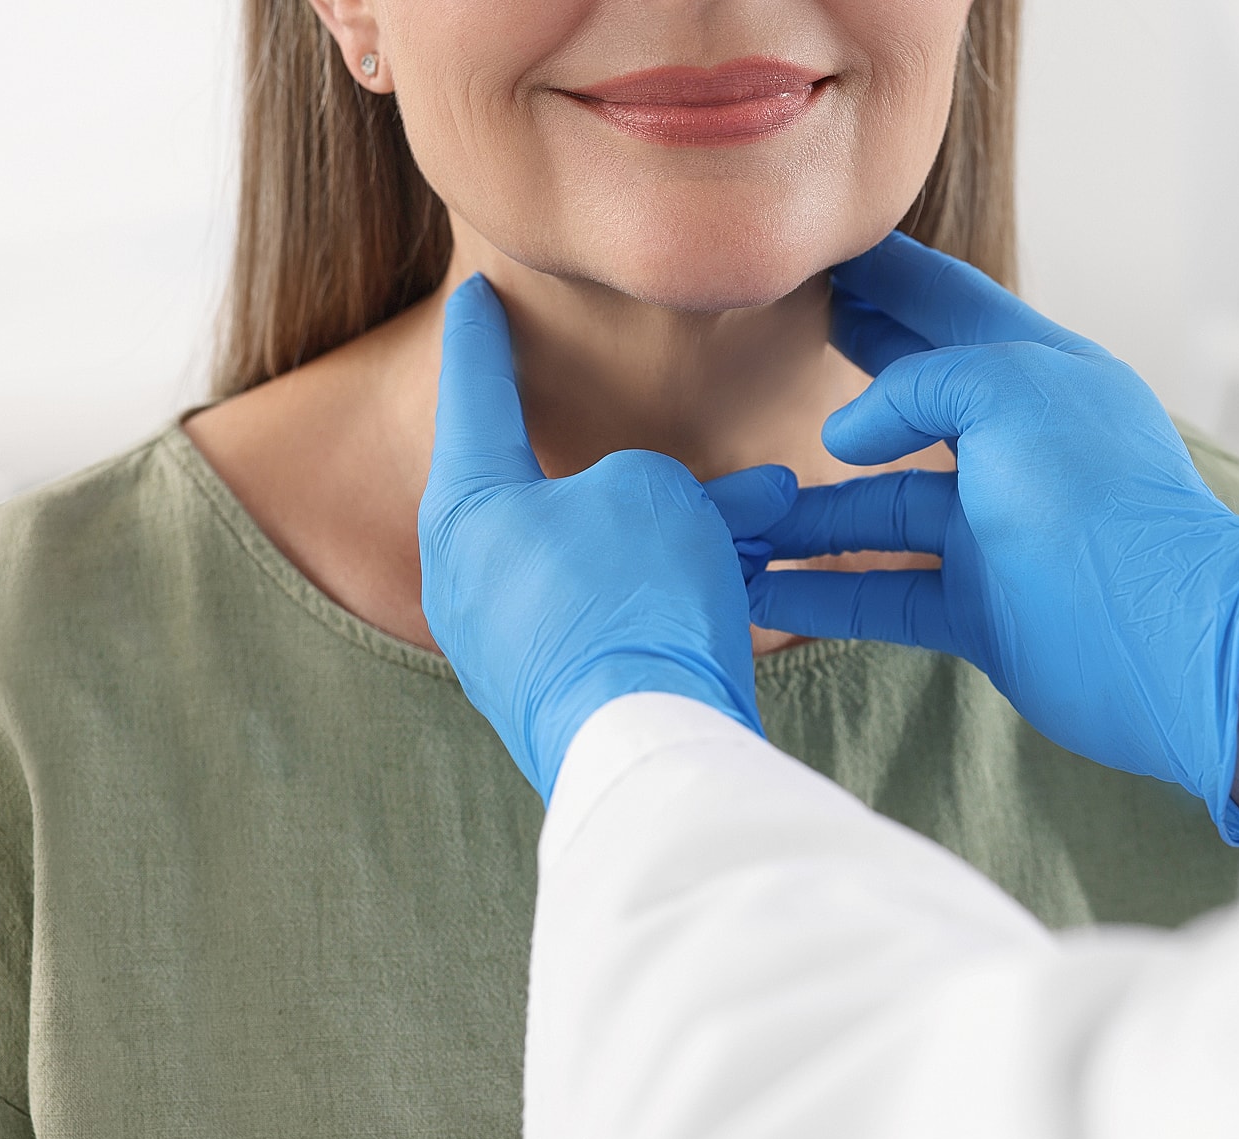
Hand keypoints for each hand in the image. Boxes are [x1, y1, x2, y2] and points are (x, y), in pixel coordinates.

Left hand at [421, 275, 794, 799]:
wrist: (646, 744)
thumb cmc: (632, 597)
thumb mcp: (651, 490)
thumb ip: (652, 478)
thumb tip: (689, 511)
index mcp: (467, 509)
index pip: (474, 393)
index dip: (482, 335)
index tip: (472, 294)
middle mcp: (471, 578)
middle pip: (559, 491)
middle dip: (647, 470)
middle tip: (697, 441)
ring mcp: (511, 645)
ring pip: (606, 557)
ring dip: (684, 531)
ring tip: (771, 515)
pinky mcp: (561, 694)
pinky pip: (619, 614)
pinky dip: (675, 587)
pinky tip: (748, 579)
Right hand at [737, 234, 1238, 844]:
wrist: (1166, 643)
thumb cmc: (1101, 502)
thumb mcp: (1010, 395)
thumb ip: (919, 385)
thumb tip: (844, 435)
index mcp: (1038, 375)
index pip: (946, 304)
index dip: (882, 275)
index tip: (818, 248)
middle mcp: (1015, 449)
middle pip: (907, 400)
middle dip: (840, 372)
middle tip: (765, 338)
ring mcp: (996, 531)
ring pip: (879, 510)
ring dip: (804, 514)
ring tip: (727, 509)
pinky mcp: (981, 608)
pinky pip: (882, 593)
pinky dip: (820, 593)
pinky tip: (757, 588)